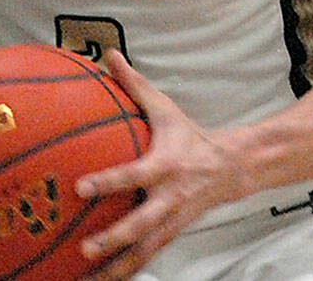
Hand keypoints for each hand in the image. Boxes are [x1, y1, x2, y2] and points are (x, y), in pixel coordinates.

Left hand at [74, 51, 246, 279]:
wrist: (232, 168)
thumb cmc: (189, 136)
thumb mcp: (165, 107)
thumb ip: (134, 83)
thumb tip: (108, 54)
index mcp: (165, 165)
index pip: (135, 175)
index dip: (109, 182)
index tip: (80, 188)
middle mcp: (170, 198)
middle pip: (142, 224)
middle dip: (115, 238)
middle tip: (85, 249)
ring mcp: (172, 221)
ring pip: (145, 251)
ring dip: (117, 269)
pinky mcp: (172, 235)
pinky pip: (147, 257)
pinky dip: (127, 272)